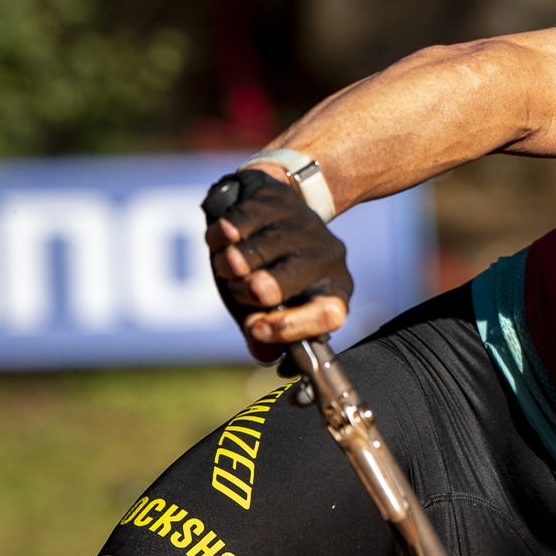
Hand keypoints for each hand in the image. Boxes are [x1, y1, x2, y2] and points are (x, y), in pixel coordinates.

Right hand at [201, 166, 352, 361]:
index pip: (330, 314)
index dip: (291, 326)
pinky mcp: (278, 199)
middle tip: (243, 288)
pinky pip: (241, 221)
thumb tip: (265, 355)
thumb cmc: (271, 270)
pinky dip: (222, 234)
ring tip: (227, 265)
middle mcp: (328, 257)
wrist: (275, 210)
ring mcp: (305, 225)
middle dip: (255, 289)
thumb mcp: (270, 307)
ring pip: (259, 250)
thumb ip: (265, 333)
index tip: (255, 328)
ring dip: (230, 263)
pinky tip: (222, 237)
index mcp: (334, 290)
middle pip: (286, 281)